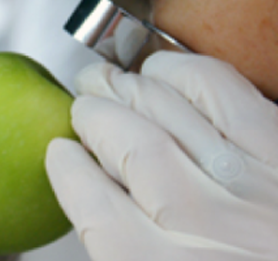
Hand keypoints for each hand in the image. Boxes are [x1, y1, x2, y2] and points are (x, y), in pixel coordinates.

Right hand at [46, 51, 277, 260]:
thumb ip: (123, 252)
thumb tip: (94, 205)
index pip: (95, 209)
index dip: (68, 170)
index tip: (60, 150)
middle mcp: (209, 229)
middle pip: (128, 146)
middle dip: (91, 115)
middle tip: (81, 104)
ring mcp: (253, 183)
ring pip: (165, 112)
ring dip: (125, 87)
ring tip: (106, 79)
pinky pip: (220, 90)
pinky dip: (181, 70)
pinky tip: (162, 70)